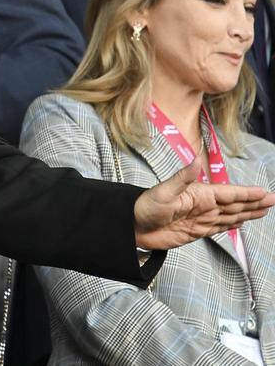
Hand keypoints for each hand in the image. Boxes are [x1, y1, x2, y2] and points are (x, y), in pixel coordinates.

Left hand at [135, 161, 274, 249]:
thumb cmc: (144, 206)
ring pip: (231, 215)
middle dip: (254, 202)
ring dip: (248, 212)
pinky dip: (232, 225)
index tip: (265, 193)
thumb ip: (182, 178)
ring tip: (264, 209)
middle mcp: (203, 205)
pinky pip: (219, 227)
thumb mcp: (163, 191)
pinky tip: (242, 222)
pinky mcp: (196, 231)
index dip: (248, 194)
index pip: (229, 193)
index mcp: (199, 194)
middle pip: (235, 204)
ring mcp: (201, 218)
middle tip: (273, 200)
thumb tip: (196, 160)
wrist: (131, 227)